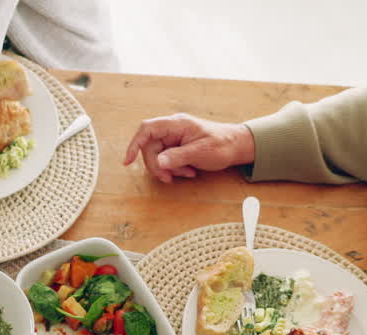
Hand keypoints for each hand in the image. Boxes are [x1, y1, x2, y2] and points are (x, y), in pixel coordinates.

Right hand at [122, 113, 255, 182]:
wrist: (238, 146)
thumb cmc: (223, 145)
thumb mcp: (201, 152)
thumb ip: (178, 156)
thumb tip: (159, 161)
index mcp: (176, 124)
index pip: (147, 129)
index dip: (134, 144)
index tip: (128, 161)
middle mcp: (172, 129)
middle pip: (149, 147)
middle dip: (157, 165)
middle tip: (169, 178)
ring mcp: (174, 138)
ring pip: (157, 156)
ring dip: (167, 169)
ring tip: (186, 174)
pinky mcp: (176, 147)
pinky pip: (166, 159)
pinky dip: (174, 169)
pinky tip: (188, 172)